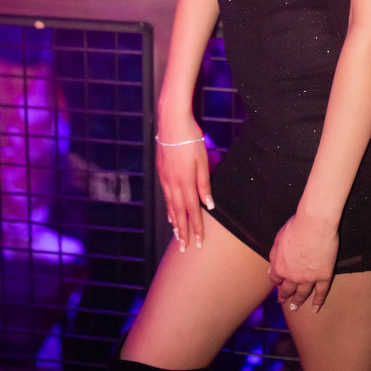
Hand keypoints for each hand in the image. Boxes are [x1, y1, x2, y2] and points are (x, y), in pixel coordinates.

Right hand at [156, 118, 212, 251]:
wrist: (171, 122)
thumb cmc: (191, 139)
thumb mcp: (202, 160)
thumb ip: (204, 183)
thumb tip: (209, 205)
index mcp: (185, 182)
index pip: (192, 211)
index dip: (196, 228)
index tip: (198, 243)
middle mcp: (173, 183)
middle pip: (178, 212)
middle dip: (182, 231)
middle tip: (184, 248)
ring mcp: (165, 178)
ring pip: (170, 205)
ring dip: (175, 221)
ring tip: (177, 233)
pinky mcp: (161, 171)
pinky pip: (165, 195)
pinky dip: (169, 207)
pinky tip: (170, 210)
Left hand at [268, 213, 337, 312]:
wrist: (315, 225)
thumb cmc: (296, 227)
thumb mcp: (278, 239)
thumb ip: (274, 255)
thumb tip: (271, 269)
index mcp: (279, 267)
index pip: (275, 278)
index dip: (276, 281)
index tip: (277, 283)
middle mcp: (292, 276)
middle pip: (287, 289)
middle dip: (284, 295)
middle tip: (283, 301)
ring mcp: (309, 278)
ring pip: (302, 294)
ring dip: (297, 302)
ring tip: (295, 307)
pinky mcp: (323, 276)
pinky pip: (321, 292)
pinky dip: (318, 301)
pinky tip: (315, 308)